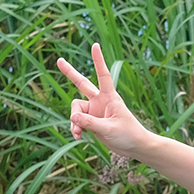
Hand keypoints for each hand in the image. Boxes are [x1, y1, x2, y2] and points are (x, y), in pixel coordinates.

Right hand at [58, 43, 157, 158]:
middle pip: (82, 84)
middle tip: (59, 60)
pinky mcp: (92, 122)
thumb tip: (72, 116)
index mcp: (110, 97)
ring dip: (75, 121)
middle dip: (70, 73)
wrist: (134, 147)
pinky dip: (76, 128)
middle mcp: (100, 101)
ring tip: (78, 134)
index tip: (95, 45)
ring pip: (76, 110)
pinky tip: (78, 137)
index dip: (98, 60)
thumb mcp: (108, 129)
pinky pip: (78, 122)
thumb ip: (90, 123)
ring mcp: (95, 111)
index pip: (103, 75)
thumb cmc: (128, 135)